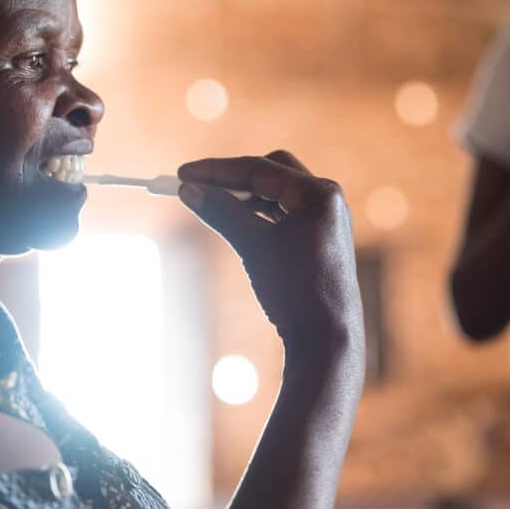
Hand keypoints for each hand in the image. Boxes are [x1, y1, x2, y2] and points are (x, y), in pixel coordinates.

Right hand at [177, 151, 362, 359]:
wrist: (325, 340)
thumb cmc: (294, 289)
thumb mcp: (253, 245)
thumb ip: (220, 212)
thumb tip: (188, 189)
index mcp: (319, 193)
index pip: (260, 169)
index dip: (217, 170)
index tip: (182, 173)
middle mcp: (327, 201)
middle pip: (272, 172)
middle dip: (233, 178)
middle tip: (196, 184)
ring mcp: (325, 221)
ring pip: (276, 194)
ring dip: (243, 197)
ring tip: (209, 203)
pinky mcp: (319, 241)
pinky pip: (282, 216)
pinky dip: (257, 215)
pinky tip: (234, 221)